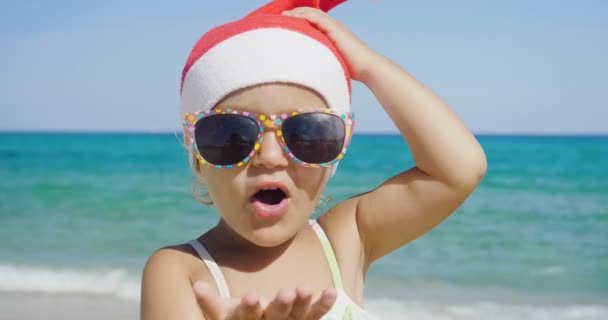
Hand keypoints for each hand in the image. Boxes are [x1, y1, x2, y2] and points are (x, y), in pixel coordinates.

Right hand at [193, 282, 336, 319]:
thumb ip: (210, 303)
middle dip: (280, 306)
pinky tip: (332, 291)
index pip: (247, 317)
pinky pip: (316, 316)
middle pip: (276, 318)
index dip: (249, 309)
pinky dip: (324, 305)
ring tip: (305, 288)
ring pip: (298, 317)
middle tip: (286, 293)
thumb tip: (196, 286)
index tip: (251, 297)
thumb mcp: (223, 315)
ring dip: (303, 304)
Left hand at [282, 7, 378, 81]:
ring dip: (297, 13)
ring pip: (313, 13)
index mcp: (332, 33)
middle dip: (296, 13)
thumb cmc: (351, 70)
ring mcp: (335, 27)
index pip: (314, 21)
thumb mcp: (332, 62)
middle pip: (312, 13)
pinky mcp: (335, 29)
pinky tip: (294, 18)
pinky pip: (317, 18)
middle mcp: (333, 27)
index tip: (286, 23)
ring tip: (284, 16)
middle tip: (281, 17)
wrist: (367, 67)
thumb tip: (307, 71)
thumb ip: (322, 60)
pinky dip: (305, 16)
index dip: (300, 19)